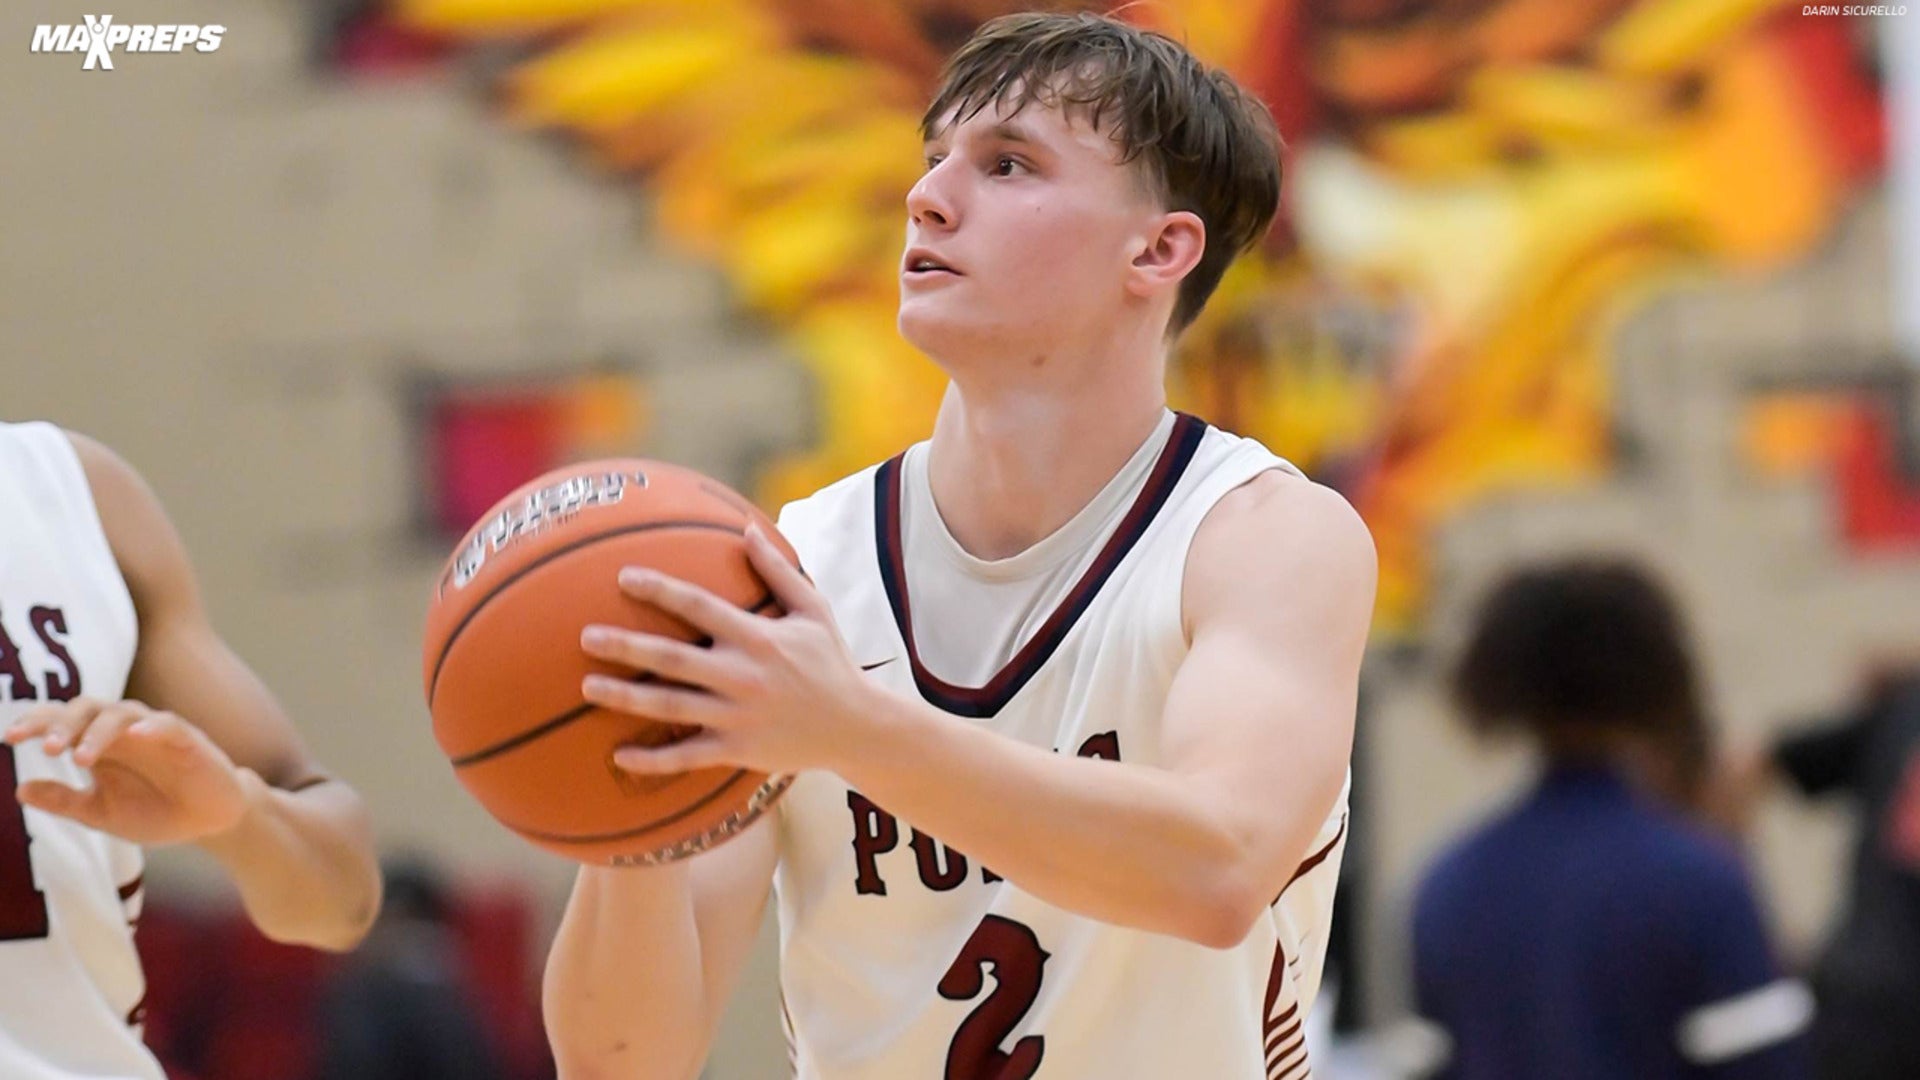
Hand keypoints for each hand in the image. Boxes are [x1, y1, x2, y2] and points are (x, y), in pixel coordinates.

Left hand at [5, 698, 250, 845]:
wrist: (208, 822)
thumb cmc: (156, 811)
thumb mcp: (101, 812)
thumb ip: (64, 800)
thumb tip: (19, 790)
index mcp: (98, 744)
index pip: (62, 721)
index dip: (35, 724)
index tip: (9, 738)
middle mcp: (123, 731)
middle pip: (86, 708)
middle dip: (62, 723)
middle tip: (45, 748)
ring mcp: (154, 732)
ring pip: (121, 713)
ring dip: (98, 731)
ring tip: (80, 757)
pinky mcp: (187, 740)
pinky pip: (168, 725)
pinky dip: (152, 726)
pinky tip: (137, 736)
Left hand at [580, 525, 882, 777]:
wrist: (855, 726)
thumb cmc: (830, 662)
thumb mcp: (813, 610)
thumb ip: (777, 571)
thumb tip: (747, 529)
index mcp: (758, 638)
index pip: (700, 608)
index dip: (661, 590)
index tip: (624, 576)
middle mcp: (742, 676)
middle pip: (673, 660)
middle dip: (626, 647)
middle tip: (586, 636)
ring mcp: (737, 716)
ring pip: (671, 707)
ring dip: (627, 697)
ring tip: (589, 685)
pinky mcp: (737, 749)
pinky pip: (687, 756)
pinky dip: (653, 760)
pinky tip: (619, 756)